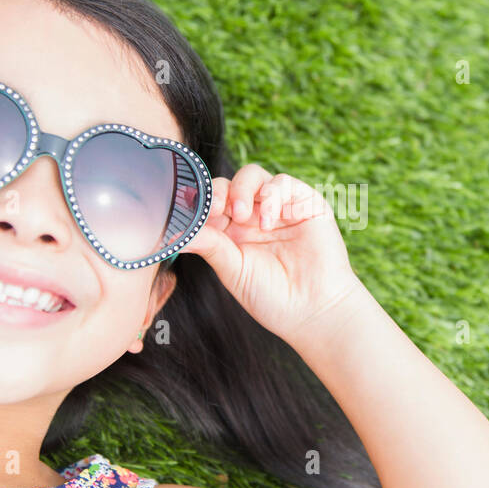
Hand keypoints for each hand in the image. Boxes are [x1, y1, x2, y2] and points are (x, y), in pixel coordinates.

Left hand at [180, 164, 366, 345]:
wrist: (314, 311)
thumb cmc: (273, 297)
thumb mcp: (233, 270)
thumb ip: (209, 244)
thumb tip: (173, 232)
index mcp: (232, 233)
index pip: (211, 204)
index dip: (201, 203)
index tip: (195, 214)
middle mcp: (254, 217)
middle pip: (228, 185)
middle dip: (218, 192)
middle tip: (217, 209)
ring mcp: (279, 208)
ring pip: (253, 176)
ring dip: (242, 190)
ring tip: (242, 215)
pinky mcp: (305, 203)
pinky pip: (283, 182)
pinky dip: (272, 195)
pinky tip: (269, 221)